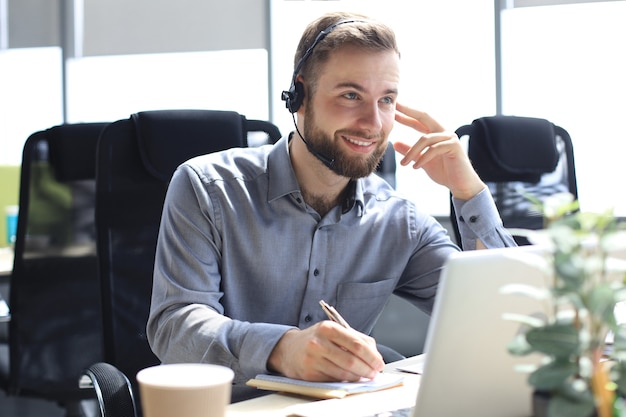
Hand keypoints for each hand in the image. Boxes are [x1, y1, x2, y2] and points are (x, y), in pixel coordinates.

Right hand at [267, 321, 383, 381]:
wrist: (288, 349)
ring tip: (364, 376)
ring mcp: (313, 359)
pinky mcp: (309, 373)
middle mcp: (319, 342)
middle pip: (351, 360)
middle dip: (367, 369)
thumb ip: (355, 338)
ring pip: (343, 372)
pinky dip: (345, 381)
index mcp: (328, 328)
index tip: (379, 363)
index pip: (356, 344)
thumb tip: (375, 353)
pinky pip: (333, 380)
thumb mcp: (334, 331)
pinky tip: (350, 378)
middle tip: (374, 373)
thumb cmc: (316, 339)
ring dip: (358, 377)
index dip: (371, 356)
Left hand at [393, 103, 484, 199]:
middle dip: (409, 111)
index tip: (393, 108)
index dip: (406, 114)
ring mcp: (450, 138)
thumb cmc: (445, 172)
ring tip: (403, 164)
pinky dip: (423, 158)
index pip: (418, 121)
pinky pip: (434, 149)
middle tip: (395, 108)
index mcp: (436, 133)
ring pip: (425, 138)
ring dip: (412, 152)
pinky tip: (415, 167)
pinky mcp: (454, 146)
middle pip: (424, 116)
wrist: (461, 185)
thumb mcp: (422, 161)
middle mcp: (443, 132)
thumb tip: (395, 143)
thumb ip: (411, 152)